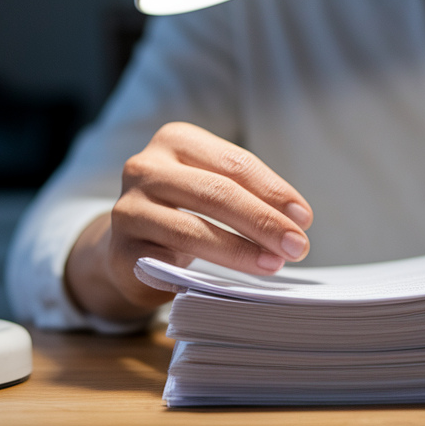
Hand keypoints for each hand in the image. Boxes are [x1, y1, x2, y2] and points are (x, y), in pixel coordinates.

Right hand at [65, 122, 313, 321]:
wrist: (128, 247)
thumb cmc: (184, 212)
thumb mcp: (213, 190)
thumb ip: (245, 195)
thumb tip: (294, 222)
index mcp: (175, 140)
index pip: (234, 162)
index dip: (273, 191)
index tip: (304, 218)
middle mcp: (144, 167)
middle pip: (216, 192)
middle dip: (263, 221)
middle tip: (297, 246)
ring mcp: (128, 209)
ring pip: (193, 229)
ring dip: (241, 251)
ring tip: (275, 264)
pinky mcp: (120, 251)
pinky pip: (169, 264)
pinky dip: (204, 275)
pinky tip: (230, 285)